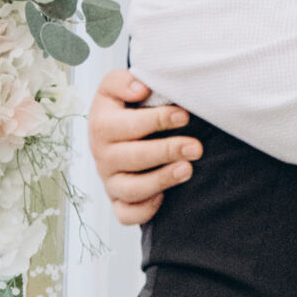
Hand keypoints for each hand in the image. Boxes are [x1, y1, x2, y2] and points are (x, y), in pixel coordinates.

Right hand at [86, 67, 201, 227]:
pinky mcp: (118, 200)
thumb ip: (122, 81)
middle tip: (195, 147)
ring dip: (161, 180)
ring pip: (130, 190)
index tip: (184, 115)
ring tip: (187, 169)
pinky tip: (163, 197)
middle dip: (167, 151)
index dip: (157, 120)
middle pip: (132, 158)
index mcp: (101, 124)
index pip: (126, 126)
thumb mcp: (116, 86)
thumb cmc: (123, 108)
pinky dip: (143, 211)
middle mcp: (103, 155)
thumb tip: (140, 89)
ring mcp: (109, 180)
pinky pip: (125, 215)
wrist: (115, 131)